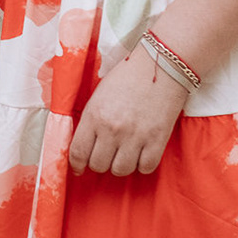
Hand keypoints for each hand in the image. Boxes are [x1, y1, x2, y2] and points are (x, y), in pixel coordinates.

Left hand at [68, 45, 190, 176]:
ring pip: (121, 170)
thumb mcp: (99, 95)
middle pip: (98, 165)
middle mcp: (112, 129)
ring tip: (123, 154)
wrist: (160, 66)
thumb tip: (83, 143)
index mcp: (94, 115)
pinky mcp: (158, 141)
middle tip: (104, 155)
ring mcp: (136, 137)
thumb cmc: (127, 77)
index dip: (76, 164)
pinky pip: (146, 168)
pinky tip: (141, 154)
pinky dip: (142, 165)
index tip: (79, 168)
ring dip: (120, 165)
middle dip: (99, 163)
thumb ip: (90, 119)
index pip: (78, 152)